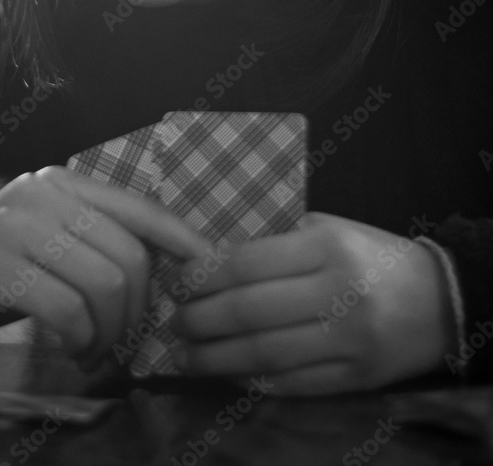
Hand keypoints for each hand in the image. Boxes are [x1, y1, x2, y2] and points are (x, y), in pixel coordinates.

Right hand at [0, 166, 208, 364]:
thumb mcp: (48, 242)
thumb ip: (96, 242)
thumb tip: (171, 269)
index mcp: (62, 183)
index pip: (138, 207)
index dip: (181, 238)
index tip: (208, 270)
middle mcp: (43, 194)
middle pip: (128, 255)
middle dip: (138, 311)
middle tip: (122, 343)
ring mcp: (16, 226)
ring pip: (103, 283)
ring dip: (111, 333)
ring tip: (96, 352)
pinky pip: (68, 309)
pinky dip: (83, 342)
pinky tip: (75, 354)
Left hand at [166, 212, 455, 394]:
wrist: (441, 300)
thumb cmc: (369, 256)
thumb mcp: (326, 230)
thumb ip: (275, 245)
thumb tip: (208, 265)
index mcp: (327, 248)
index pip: (247, 264)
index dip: (202, 277)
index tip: (176, 284)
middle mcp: (338, 294)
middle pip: (249, 313)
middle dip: (200, 321)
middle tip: (174, 323)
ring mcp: (349, 342)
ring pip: (265, 355)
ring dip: (215, 359)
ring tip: (185, 357)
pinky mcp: (356, 379)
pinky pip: (292, 384)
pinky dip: (253, 381)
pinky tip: (227, 375)